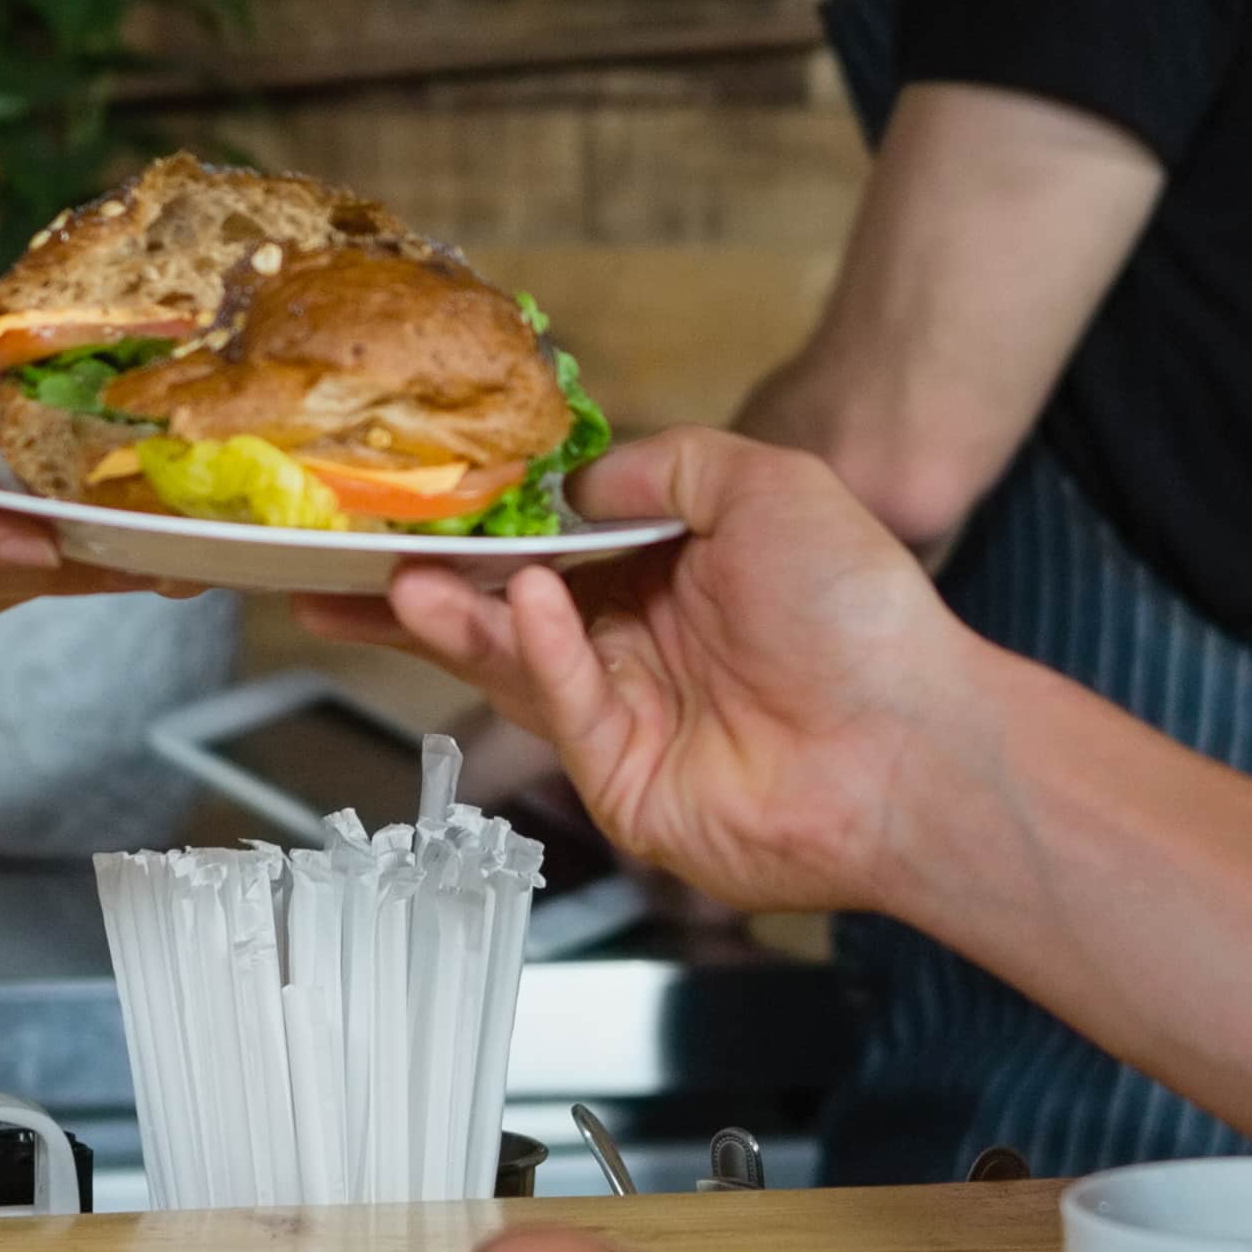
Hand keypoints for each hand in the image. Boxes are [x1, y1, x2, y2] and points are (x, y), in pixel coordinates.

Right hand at [309, 430, 979, 919]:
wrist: (917, 741)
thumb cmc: (864, 613)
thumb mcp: (771, 486)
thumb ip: (668, 467)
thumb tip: (578, 478)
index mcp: (669, 578)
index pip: (548, 547)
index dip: (480, 526)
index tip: (410, 500)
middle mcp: (638, 648)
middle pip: (503, 613)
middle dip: (420, 588)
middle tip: (335, 559)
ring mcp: (627, 720)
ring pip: (514, 663)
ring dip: (452, 620)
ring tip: (395, 580)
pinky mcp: (623, 784)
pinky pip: (565, 708)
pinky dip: (542, 653)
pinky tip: (528, 601)